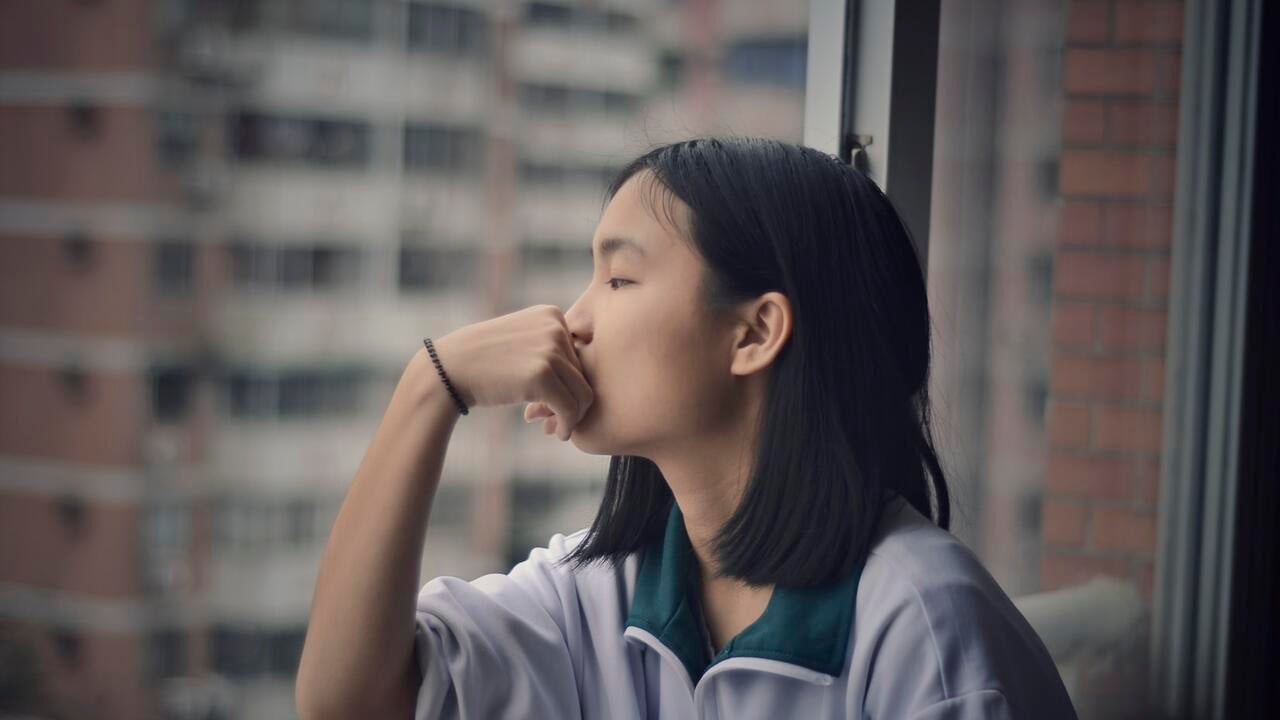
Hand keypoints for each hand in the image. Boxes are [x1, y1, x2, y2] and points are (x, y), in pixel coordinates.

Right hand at [432, 305, 592, 440]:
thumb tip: (589, 386)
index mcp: (552, 315)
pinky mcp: (541, 374)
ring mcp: (549, 349)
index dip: (571, 384)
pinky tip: (557, 433)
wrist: (449, 369)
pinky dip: (567, 424)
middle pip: (585, 374)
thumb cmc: (485, 362)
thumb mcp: (523, 341)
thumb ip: (553, 352)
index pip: (580, 356)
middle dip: (572, 402)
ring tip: (557, 428)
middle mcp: (555, 327)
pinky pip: (570, 408)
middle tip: (556, 421)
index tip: (556, 403)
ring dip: (573, 416)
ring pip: (583, 393)